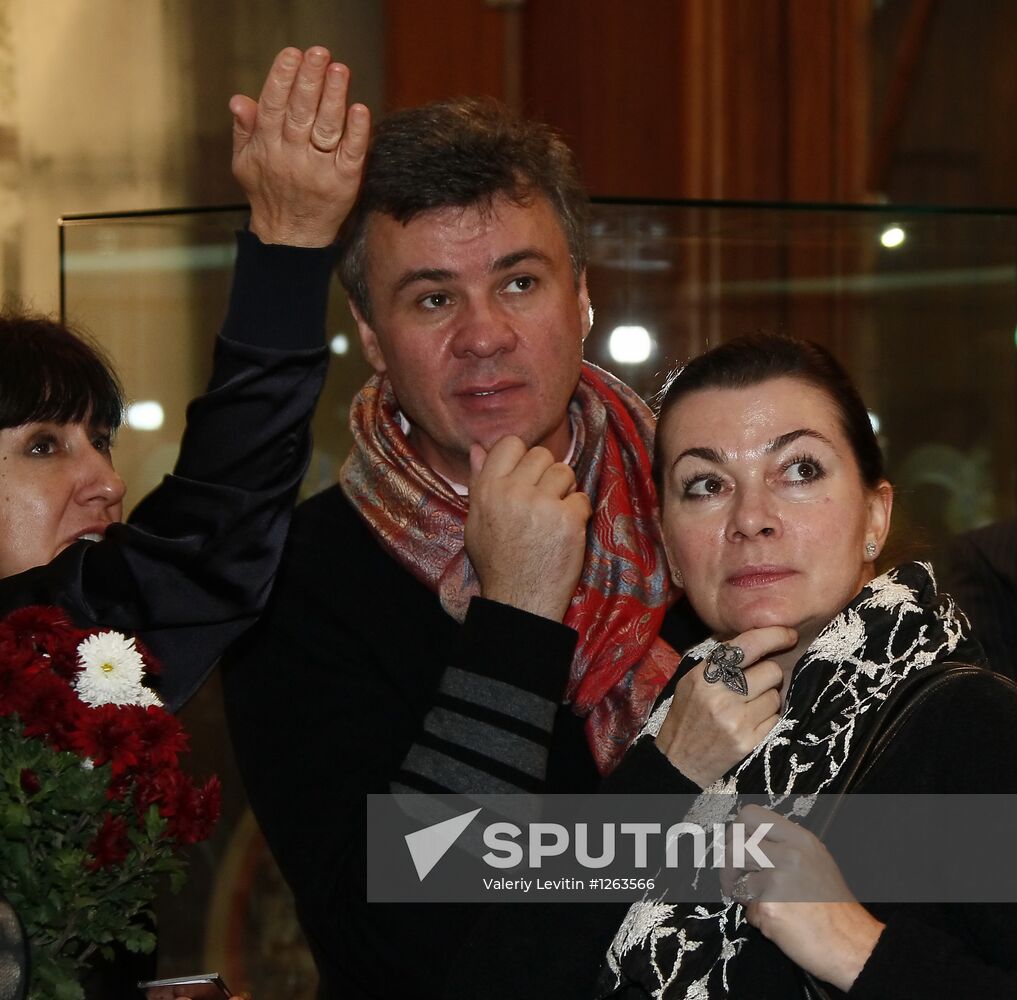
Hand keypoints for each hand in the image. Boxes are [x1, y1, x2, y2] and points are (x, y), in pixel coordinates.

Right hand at [230, 45, 370, 245]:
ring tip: (339, 70)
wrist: (290, 238)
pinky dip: (357, 132)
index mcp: (267, 147)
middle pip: (300, 112)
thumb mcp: (245, 163)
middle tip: (320, 53)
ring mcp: (318, 170)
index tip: (292, 54)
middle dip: (309, 80)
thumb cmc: (269, 194)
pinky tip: (360, 109)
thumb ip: (244, 130)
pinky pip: (351, 154)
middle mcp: (291, 156)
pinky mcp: (342, 183)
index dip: (282, 77)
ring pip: (326, 128)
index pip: (273, 105)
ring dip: (333, 98)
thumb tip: (238, 99)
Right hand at [465, 437, 591, 621]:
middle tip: (543, 500)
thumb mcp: (475, 522)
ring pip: (565, 472)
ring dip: (564, 491)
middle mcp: (513, 492)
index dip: (522, 457)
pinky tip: (565, 532)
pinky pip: (582, 498)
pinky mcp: (568, 520)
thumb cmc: (497, 563)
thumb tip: (478, 448)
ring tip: (554, 516)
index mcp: (487, 489)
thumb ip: (478, 482)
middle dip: (547, 474)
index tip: (526, 477)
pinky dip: (578, 514)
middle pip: (542, 454)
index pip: (511, 443)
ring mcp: (542, 505)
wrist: (519, 601)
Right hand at [654, 627, 794, 786]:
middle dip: (768, 675)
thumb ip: (719, 662)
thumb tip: (755, 640)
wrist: (679, 761)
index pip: (747, 645)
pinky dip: (767, 719)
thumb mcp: (691, 682)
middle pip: (770, 671)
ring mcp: (737, 719)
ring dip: (768, 699)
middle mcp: (721, 695)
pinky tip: (750, 723)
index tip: (788, 634)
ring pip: (776, 697)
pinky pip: (775, 719)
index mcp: (704, 675)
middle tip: (755, 684)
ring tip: (748, 708)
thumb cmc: (686, 716)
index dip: (773, 636)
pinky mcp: (749, 741)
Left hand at [722, 805, 884, 991]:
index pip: (751, 816)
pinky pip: (749, 911)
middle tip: (735, 880)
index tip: (737, 848)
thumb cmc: (834, 907)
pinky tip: (781, 924)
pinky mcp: (771, 908)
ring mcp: (779, 881)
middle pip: (735, 844)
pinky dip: (759, 920)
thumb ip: (783, 847)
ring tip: (764, 905)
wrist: (854, 945)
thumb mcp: (815, 861)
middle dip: (727, 864)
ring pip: (738, 879)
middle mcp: (789, 854)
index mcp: (800, 839)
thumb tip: (746, 842)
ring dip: (744, 895)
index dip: (737, 832)